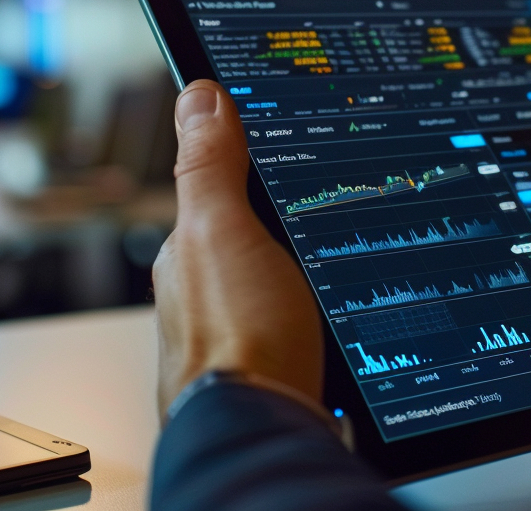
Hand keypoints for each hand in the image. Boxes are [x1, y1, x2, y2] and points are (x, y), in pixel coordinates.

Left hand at [152, 80, 323, 416]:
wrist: (263, 437)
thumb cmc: (237, 344)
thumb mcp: (223, 232)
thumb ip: (209, 167)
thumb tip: (199, 94)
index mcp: (189, 252)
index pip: (220, 190)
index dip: (254, 171)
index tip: (293, 157)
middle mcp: (204, 295)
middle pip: (253, 238)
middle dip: (286, 227)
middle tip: (333, 214)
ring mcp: (237, 333)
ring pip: (277, 283)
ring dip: (304, 277)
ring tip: (341, 269)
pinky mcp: (271, 368)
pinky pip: (295, 323)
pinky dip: (314, 315)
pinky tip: (336, 319)